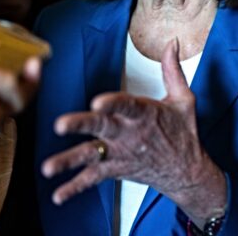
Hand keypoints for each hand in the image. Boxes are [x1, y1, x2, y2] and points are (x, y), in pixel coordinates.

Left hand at [41, 40, 226, 226]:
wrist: (188, 172)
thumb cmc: (184, 132)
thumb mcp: (184, 99)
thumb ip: (172, 70)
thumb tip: (172, 43)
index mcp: (146, 114)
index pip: (128, 106)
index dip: (113, 103)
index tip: (97, 101)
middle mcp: (130, 135)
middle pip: (102, 128)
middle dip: (80, 125)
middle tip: (60, 125)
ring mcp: (121, 154)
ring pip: (92, 155)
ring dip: (69, 160)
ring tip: (49, 167)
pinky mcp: (117, 169)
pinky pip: (93, 179)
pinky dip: (75, 188)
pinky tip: (57, 195)